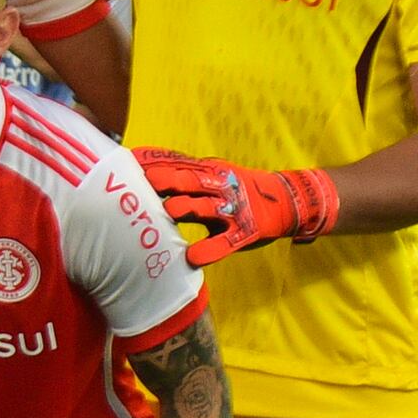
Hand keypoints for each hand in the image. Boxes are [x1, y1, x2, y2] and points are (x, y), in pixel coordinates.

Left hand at [136, 150, 340, 264]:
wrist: (286, 202)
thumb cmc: (236, 193)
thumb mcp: (212, 179)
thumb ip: (182, 177)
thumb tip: (144, 173)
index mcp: (210, 172)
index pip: (180, 164)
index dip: (157, 162)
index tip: (131, 160)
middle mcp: (220, 187)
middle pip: (192, 181)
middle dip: (170, 179)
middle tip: (147, 180)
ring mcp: (233, 209)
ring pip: (207, 208)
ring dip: (189, 207)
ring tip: (169, 210)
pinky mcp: (245, 232)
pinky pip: (226, 242)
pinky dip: (209, 250)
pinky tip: (193, 257)